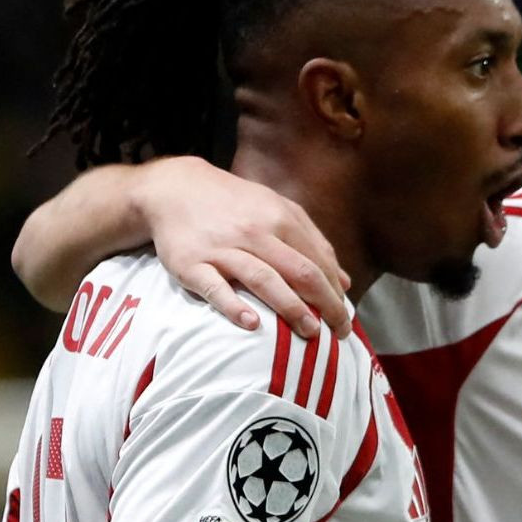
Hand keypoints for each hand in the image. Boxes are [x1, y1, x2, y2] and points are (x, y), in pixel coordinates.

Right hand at [132, 158, 351, 339]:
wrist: (176, 189)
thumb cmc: (235, 205)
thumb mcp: (278, 210)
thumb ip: (313, 242)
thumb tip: (344, 282)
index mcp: (280, 219)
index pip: (318, 261)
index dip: (335, 292)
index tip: (345, 318)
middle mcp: (255, 232)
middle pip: (300, 272)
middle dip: (325, 305)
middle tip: (340, 332)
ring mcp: (223, 249)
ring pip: (264, 280)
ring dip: (291, 308)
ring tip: (311, 333)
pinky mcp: (192, 265)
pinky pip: (215, 288)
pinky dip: (234, 306)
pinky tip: (253, 324)